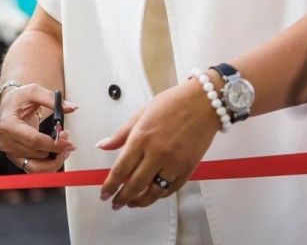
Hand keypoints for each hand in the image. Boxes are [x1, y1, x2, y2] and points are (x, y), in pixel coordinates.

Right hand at [0, 83, 76, 172]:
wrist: (9, 107)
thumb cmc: (19, 99)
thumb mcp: (34, 92)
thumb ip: (52, 99)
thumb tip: (71, 107)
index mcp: (8, 126)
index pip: (34, 141)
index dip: (54, 144)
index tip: (69, 142)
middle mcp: (6, 142)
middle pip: (38, 154)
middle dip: (57, 149)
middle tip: (68, 138)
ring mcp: (10, 152)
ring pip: (37, 167)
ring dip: (54, 160)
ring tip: (64, 149)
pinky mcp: (16, 158)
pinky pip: (35, 169)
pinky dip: (48, 165)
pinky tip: (56, 155)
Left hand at [98, 78, 219, 209]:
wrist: (204, 103)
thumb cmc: (170, 103)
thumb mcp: (141, 113)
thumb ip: (121, 134)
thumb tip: (102, 146)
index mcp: (141, 138)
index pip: (121, 169)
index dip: (110, 185)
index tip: (104, 195)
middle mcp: (157, 154)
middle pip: (136, 184)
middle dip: (123, 197)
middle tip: (115, 204)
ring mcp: (175, 163)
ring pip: (155, 191)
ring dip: (141, 201)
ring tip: (132, 203)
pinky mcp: (189, 168)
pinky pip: (172, 188)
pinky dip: (161, 195)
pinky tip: (153, 195)